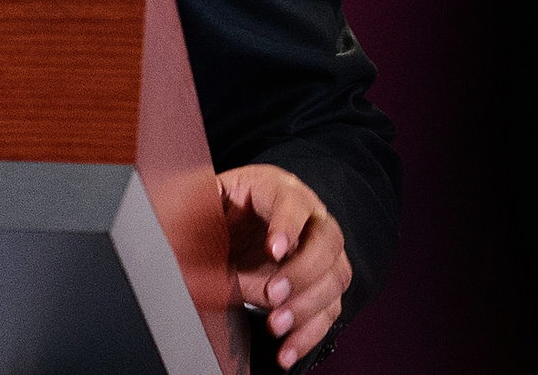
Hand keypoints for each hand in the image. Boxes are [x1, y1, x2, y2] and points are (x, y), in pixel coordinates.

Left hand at [217, 165, 351, 369]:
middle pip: (328, 240)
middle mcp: (308, 217)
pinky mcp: (321, 284)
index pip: (293, 201)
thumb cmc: (211, 211)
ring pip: (336, 277)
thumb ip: (209, 230)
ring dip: (308, 307)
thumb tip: (228, 273)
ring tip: (276, 324)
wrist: (217, 227)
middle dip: (303, 271)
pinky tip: (288, 349)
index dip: (288, 225)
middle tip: (274, 293)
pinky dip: (310, 333)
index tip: (274, 250)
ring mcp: (319, 251)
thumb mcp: (202, 208)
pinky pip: (329, 310)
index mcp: (275, 188)